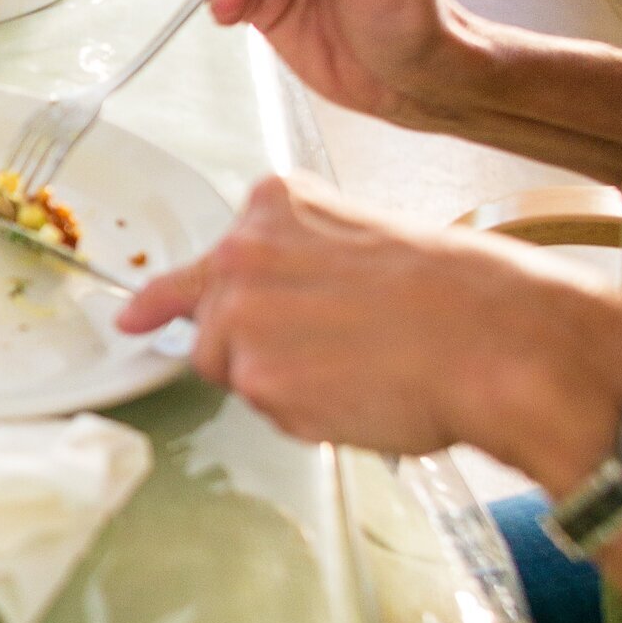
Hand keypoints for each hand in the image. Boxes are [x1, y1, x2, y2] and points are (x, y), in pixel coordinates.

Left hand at [117, 172, 621, 484]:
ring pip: (235, 372)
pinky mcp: (254, 374)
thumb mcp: (359, 238)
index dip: (161, 300)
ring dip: (281, 383)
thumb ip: (295, 258)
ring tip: (356, 368)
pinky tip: (357, 392)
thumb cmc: (450, 294)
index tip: (130, 317)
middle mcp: (239, 252)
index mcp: (271, 207)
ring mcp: (240, 313)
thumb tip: (251, 300)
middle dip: (255, 349)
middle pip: (213, 325)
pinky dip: (306, 415)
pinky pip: (267, 410)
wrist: (491, 336)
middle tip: (330, 355)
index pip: (201, 260)